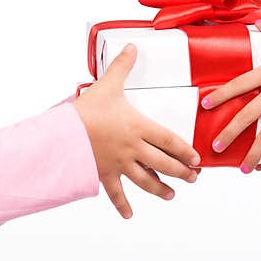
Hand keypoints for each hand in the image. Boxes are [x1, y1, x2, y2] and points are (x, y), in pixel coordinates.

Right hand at [74, 44, 200, 218]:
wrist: (62, 134)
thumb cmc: (87, 109)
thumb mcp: (108, 85)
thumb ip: (123, 66)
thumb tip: (132, 46)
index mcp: (138, 127)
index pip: (170, 141)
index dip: (186, 151)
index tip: (197, 159)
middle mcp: (133, 148)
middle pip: (164, 163)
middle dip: (182, 172)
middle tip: (193, 178)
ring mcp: (120, 164)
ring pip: (146, 180)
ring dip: (161, 189)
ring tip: (172, 194)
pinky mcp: (104, 174)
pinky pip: (116, 193)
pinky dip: (123, 205)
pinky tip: (130, 215)